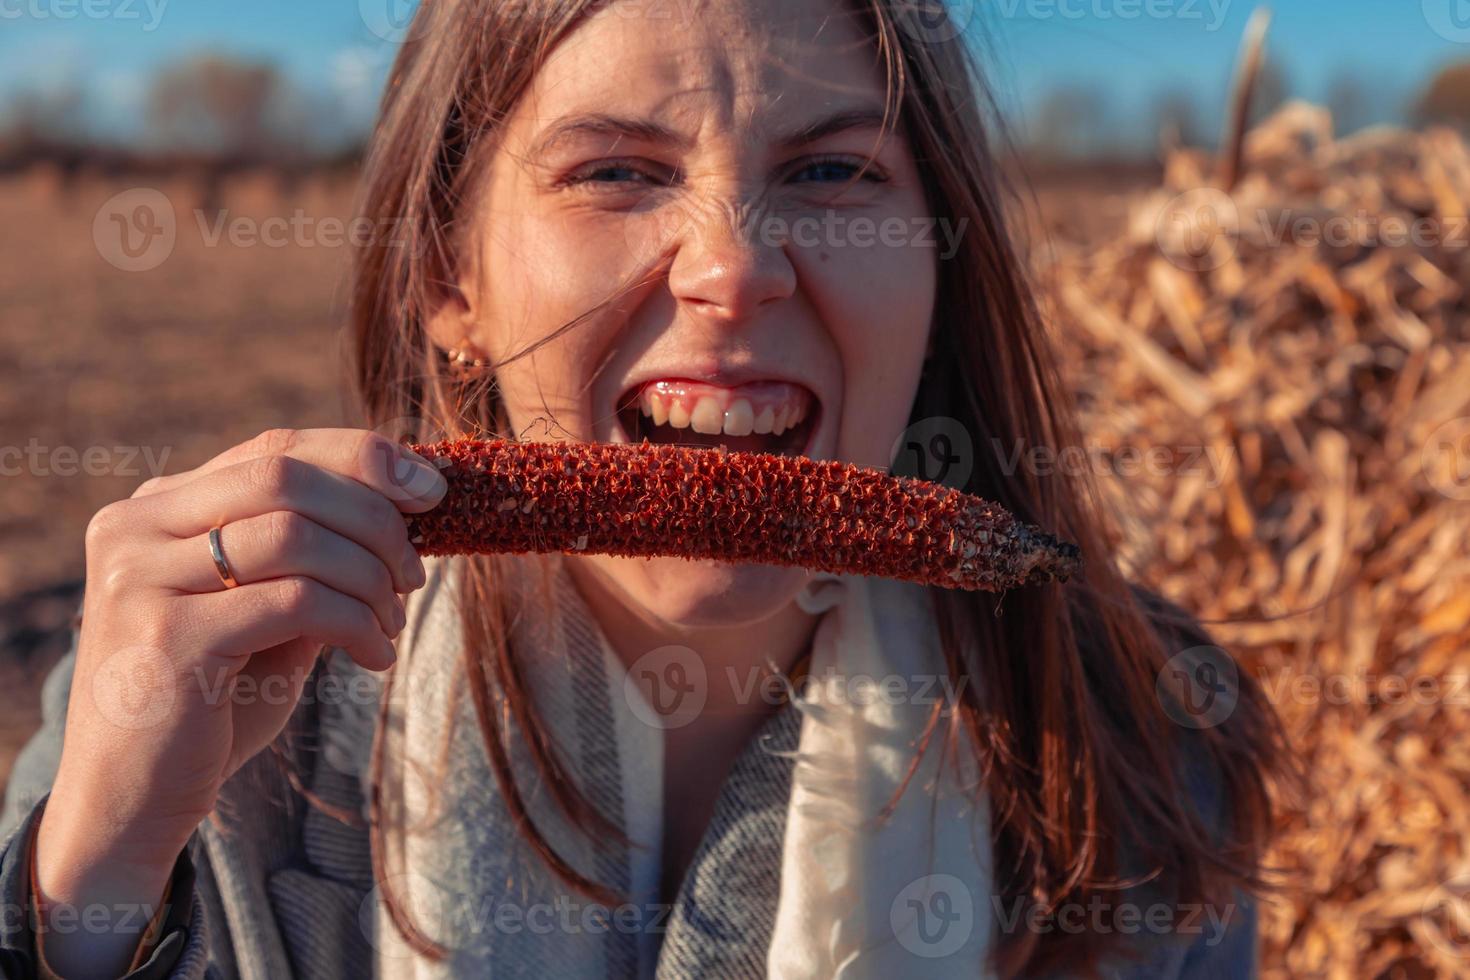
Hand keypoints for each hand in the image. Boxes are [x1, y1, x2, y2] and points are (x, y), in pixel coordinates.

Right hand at [34, 428, 444, 976]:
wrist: (131, 804)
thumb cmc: (211, 705)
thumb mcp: (264, 612)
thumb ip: (310, 556)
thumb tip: (406, 505)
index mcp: (157, 509)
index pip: (275, 449)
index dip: (363, 459)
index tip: (432, 490)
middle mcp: (136, 528)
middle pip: (287, 476)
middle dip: (375, 519)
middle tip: (414, 574)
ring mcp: (143, 579)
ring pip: (298, 535)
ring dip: (370, 579)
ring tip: (390, 625)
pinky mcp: (170, 636)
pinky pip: (298, 600)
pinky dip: (357, 623)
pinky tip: (374, 658)